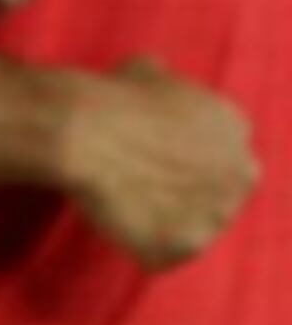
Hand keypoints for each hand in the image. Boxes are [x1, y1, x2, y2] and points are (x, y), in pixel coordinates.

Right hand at [56, 56, 256, 270]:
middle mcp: (240, 171)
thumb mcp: (145, 70)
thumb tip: (156, 76)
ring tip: (123, 203)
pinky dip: (140, 245)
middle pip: (217, 193)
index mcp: (234, 127)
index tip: (152, 157)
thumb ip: (166, 83)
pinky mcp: (187, 246)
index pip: (219, 152)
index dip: (183, 157)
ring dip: (164, 220)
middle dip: (186, 192)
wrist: (84, 132)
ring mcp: (218, 214)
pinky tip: (115, 221)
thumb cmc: (110, 98)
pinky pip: (163, 254)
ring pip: (193, 226)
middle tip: (141, 184)